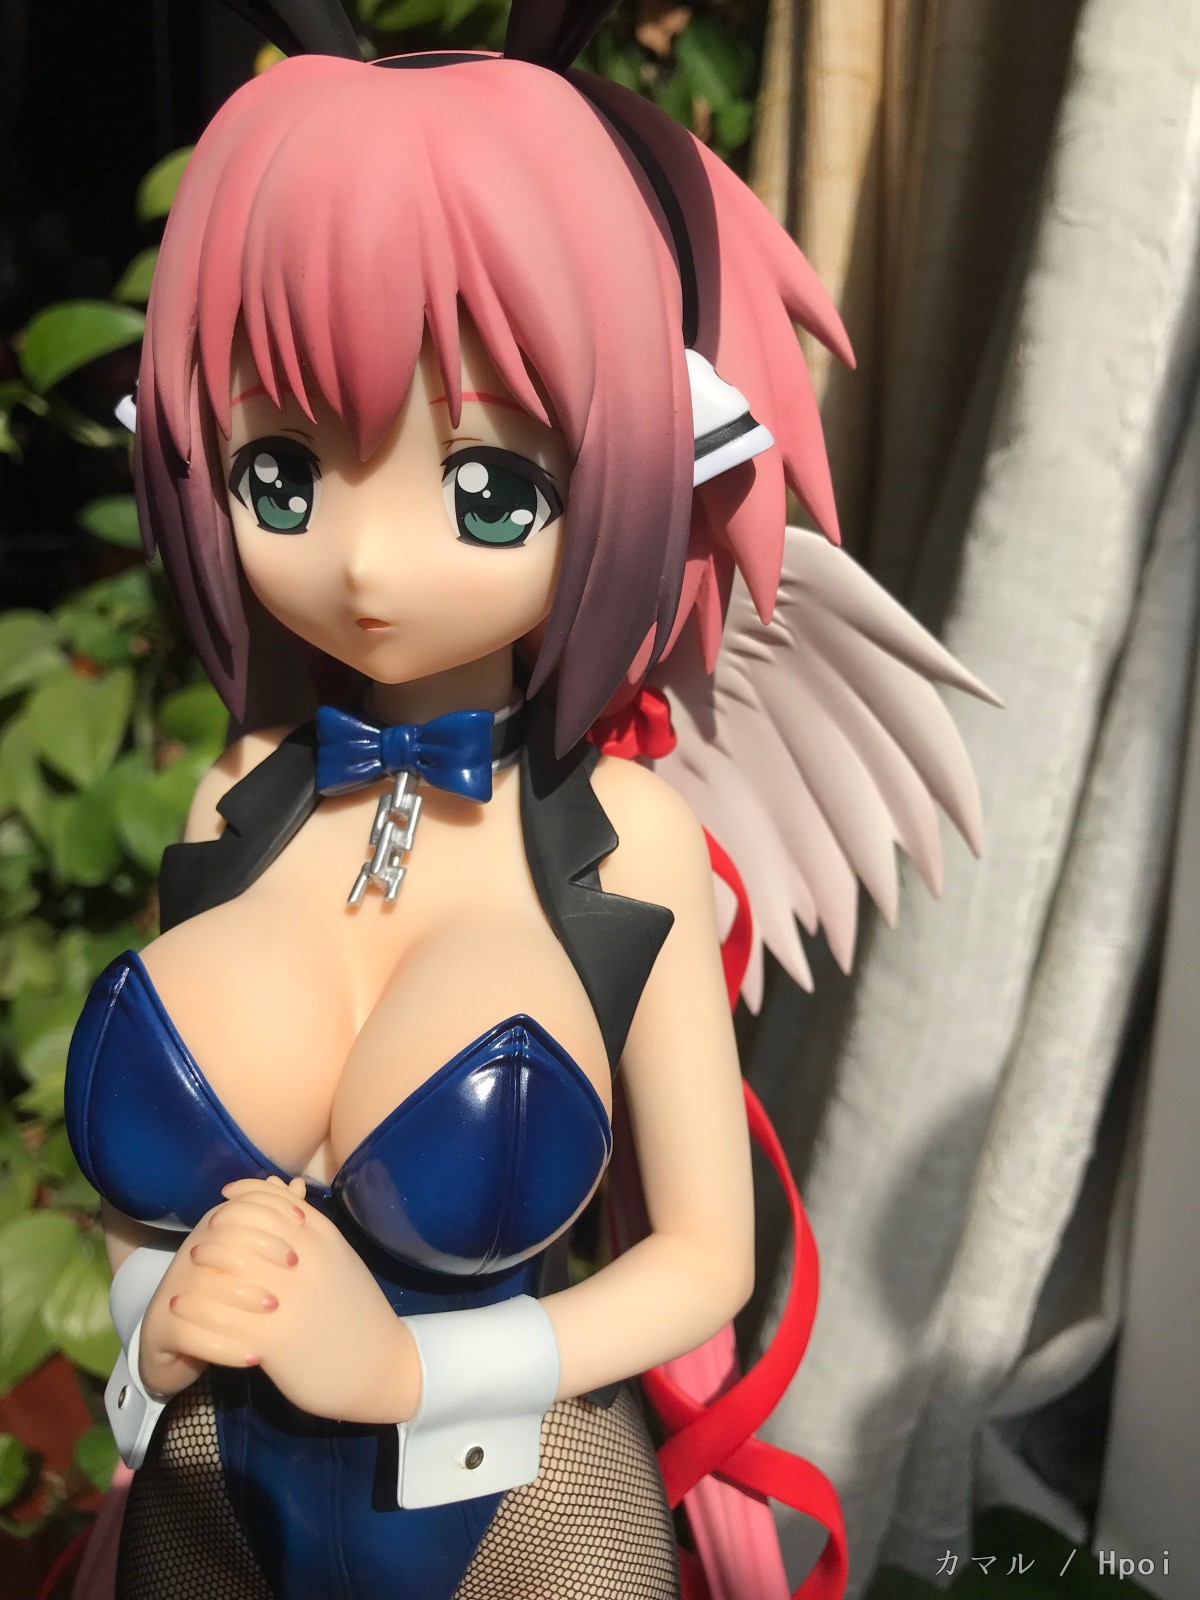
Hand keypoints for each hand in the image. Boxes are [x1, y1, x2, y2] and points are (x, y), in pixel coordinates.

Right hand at [138, 1187, 291, 1400]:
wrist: (179, 1341)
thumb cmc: (227, 1291)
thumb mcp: (252, 1256)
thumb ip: (276, 1222)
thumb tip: (298, 1185)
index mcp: (215, 1231)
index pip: (239, 1209)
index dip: (272, 1218)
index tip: (302, 1240)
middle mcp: (191, 1254)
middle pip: (222, 1242)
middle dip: (260, 1255)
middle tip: (294, 1271)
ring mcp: (173, 1290)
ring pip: (206, 1288)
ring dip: (244, 1299)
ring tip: (276, 1311)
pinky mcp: (162, 1328)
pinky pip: (192, 1335)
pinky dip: (226, 1348)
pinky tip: (257, 1356)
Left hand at [172, 1176, 421, 1423]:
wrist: (384, 1367)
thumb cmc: (356, 1311)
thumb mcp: (337, 1257)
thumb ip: (308, 1223)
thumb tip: (284, 1184)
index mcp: (322, 1237)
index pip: (269, 1199)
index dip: (238, 1200)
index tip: (221, 1208)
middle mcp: (305, 1259)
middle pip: (241, 1228)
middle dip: (212, 1236)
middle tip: (198, 1250)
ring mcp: (290, 1298)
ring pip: (225, 1270)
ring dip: (198, 1276)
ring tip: (184, 1286)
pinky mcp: (275, 1339)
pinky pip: (221, 1320)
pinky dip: (196, 1314)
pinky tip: (183, 1315)